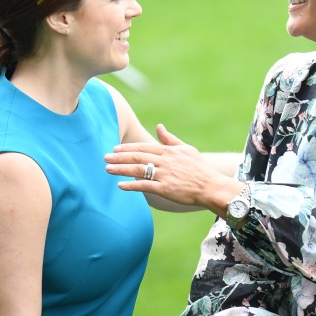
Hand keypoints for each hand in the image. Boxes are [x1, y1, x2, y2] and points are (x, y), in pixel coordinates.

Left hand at [104, 124, 240, 215]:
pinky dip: (131, 185)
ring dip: (121, 169)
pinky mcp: (165, 188)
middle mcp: (165, 161)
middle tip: (105, 157)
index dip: (127, 148)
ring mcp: (164, 174)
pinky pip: (144, 186)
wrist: (210, 186)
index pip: (144, 147)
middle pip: (137, 156)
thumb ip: (170, 139)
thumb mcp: (186, 149)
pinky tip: (120, 185)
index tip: (114, 149)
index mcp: (169, 151)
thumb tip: (158, 126)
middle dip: (119, 157)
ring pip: (138, 169)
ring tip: (107, 169)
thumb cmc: (199, 168)